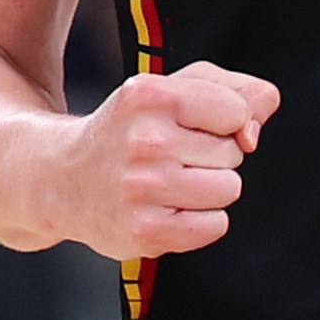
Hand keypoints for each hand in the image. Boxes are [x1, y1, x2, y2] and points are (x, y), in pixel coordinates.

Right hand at [55, 61, 278, 261]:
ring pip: (229, 189)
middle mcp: (143, 141)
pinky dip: (201, 220)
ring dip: (209, 188)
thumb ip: (239, 91)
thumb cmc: (131, 129)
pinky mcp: (144, 232)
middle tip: (170, 155)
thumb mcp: (178, 87)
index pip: (237, 111)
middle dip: (212, 155)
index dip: (224, 120)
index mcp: (149, 95)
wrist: (66, 179)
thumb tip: (253, 131)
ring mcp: (142, 189)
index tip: (191, 124)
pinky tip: (168, 207)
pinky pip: (215, 226)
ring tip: (169, 181)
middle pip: (234, 153)